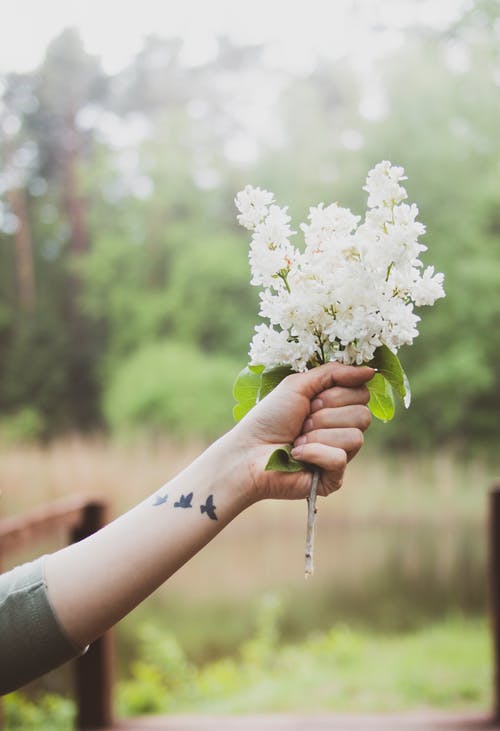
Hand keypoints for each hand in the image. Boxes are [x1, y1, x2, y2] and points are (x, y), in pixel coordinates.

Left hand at [232, 362, 373, 501]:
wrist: (248, 451)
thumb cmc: (270, 418)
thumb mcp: (299, 385)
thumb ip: (334, 373)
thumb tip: (371, 370)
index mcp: (337, 407)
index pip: (363, 393)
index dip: (337, 394)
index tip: (312, 400)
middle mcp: (342, 430)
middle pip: (363, 415)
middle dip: (326, 415)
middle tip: (302, 421)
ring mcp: (340, 455)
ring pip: (355, 438)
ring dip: (318, 435)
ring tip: (297, 440)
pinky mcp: (333, 478)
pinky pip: (340, 459)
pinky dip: (314, 453)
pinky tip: (297, 455)